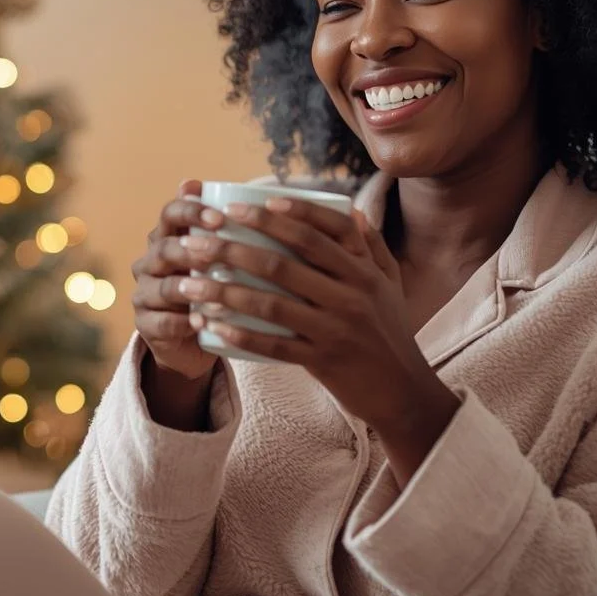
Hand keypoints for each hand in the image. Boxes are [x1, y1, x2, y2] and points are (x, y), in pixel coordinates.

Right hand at [130, 179, 223, 381]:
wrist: (196, 340)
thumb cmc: (215, 290)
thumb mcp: (225, 259)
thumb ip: (232, 230)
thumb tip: (248, 194)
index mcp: (168, 237)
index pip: (170, 214)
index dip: (191, 212)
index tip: (220, 218)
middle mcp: (151, 262)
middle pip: (163, 248)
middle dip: (191, 250)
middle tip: (217, 253)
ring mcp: (145, 294)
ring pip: (162, 286)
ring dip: (188, 287)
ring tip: (214, 290)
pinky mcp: (145, 325)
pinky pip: (161, 323)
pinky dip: (182, 322)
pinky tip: (202, 322)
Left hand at [178, 198, 457, 445]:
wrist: (404, 392)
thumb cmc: (391, 332)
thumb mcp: (391, 284)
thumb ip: (373, 246)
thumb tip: (353, 209)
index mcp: (365, 270)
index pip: (327, 229)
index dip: (289, 212)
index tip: (250, 203)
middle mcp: (352, 294)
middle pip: (286, 261)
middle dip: (236, 245)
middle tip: (200, 236)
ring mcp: (336, 328)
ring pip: (272, 303)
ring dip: (225, 290)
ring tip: (192, 280)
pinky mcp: (323, 361)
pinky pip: (274, 346)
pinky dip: (241, 335)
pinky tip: (212, 325)